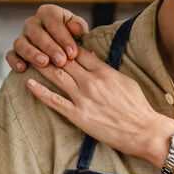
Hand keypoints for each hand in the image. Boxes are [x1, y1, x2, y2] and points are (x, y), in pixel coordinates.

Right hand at [6, 3, 89, 71]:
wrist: (65, 51)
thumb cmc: (74, 39)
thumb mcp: (80, 31)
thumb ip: (79, 28)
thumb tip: (75, 28)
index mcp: (49, 13)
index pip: (53, 21)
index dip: (63, 37)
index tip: (73, 53)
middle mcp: (33, 23)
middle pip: (36, 32)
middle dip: (49, 47)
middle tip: (61, 61)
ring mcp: (22, 37)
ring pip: (20, 42)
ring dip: (32, 53)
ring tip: (44, 63)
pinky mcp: (16, 51)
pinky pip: (10, 54)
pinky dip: (14, 61)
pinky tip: (23, 69)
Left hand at [25, 46, 173, 165]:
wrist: (144, 131)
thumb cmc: (138, 107)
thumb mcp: (126, 81)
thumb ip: (107, 69)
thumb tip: (93, 58)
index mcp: (104, 72)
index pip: (79, 52)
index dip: (65, 45)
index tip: (56, 42)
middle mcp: (91, 82)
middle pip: (64, 61)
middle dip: (50, 52)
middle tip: (36, 46)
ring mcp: (83, 99)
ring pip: (57, 76)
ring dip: (42, 66)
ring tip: (29, 59)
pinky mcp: (78, 116)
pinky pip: (55, 101)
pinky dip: (40, 92)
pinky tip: (29, 83)